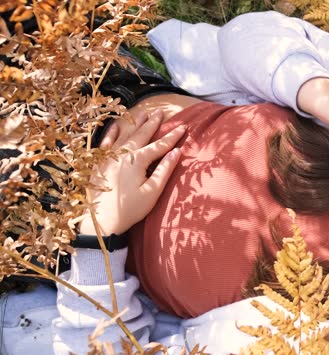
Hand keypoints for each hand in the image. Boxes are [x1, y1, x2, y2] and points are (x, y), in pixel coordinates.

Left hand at [79, 111, 185, 235]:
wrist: (100, 221)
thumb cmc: (129, 210)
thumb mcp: (152, 192)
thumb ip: (164, 170)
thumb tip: (176, 152)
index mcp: (137, 161)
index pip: (160, 145)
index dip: (172, 136)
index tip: (183, 127)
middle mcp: (122, 154)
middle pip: (141, 134)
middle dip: (153, 123)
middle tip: (161, 112)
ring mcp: (107, 156)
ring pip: (124, 134)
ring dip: (135, 123)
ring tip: (144, 113)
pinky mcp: (97, 162)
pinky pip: (105, 142)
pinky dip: (112, 132)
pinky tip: (116, 125)